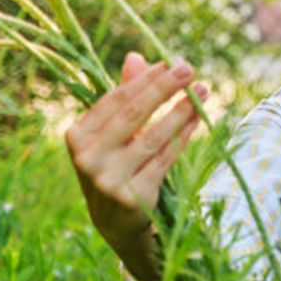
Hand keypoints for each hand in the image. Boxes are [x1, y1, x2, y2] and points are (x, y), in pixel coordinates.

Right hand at [65, 51, 207, 252]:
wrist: (114, 224)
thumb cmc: (114, 167)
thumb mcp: (111, 135)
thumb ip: (124, 98)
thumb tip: (137, 56)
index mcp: (77, 136)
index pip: (115, 100)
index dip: (144, 80)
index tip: (170, 62)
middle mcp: (88, 158)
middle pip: (132, 114)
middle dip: (164, 88)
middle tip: (189, 69)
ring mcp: (109, 180)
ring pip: (153, 136)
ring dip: (181, 110)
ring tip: (203, 92)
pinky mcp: (134, 197)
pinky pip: (165, 159)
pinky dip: (184, 136)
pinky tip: (198, 119)